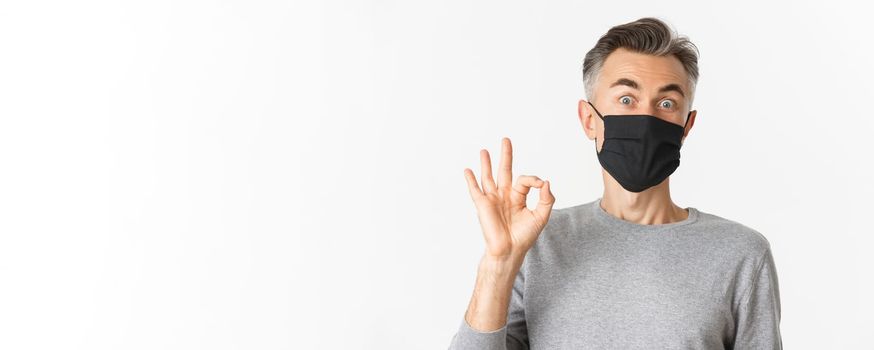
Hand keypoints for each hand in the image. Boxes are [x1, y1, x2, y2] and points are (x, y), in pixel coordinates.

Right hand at [463, 137, 555, 261]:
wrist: (509, 250)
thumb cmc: (524, 237)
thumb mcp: (541, 216)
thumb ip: (546, 199)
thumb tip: (546, 182)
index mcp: (518, 197)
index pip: (524, 180)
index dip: (533, 179)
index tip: (540, 184)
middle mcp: (504, 196)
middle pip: (504, 171)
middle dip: (505, 155)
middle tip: (506, 140)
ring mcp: (492, 199)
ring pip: (488, 177)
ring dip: (486, 164)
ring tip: (484, 151)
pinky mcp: (482, 205)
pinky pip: (475, 190)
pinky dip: (471, 180)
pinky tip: (468, 170)